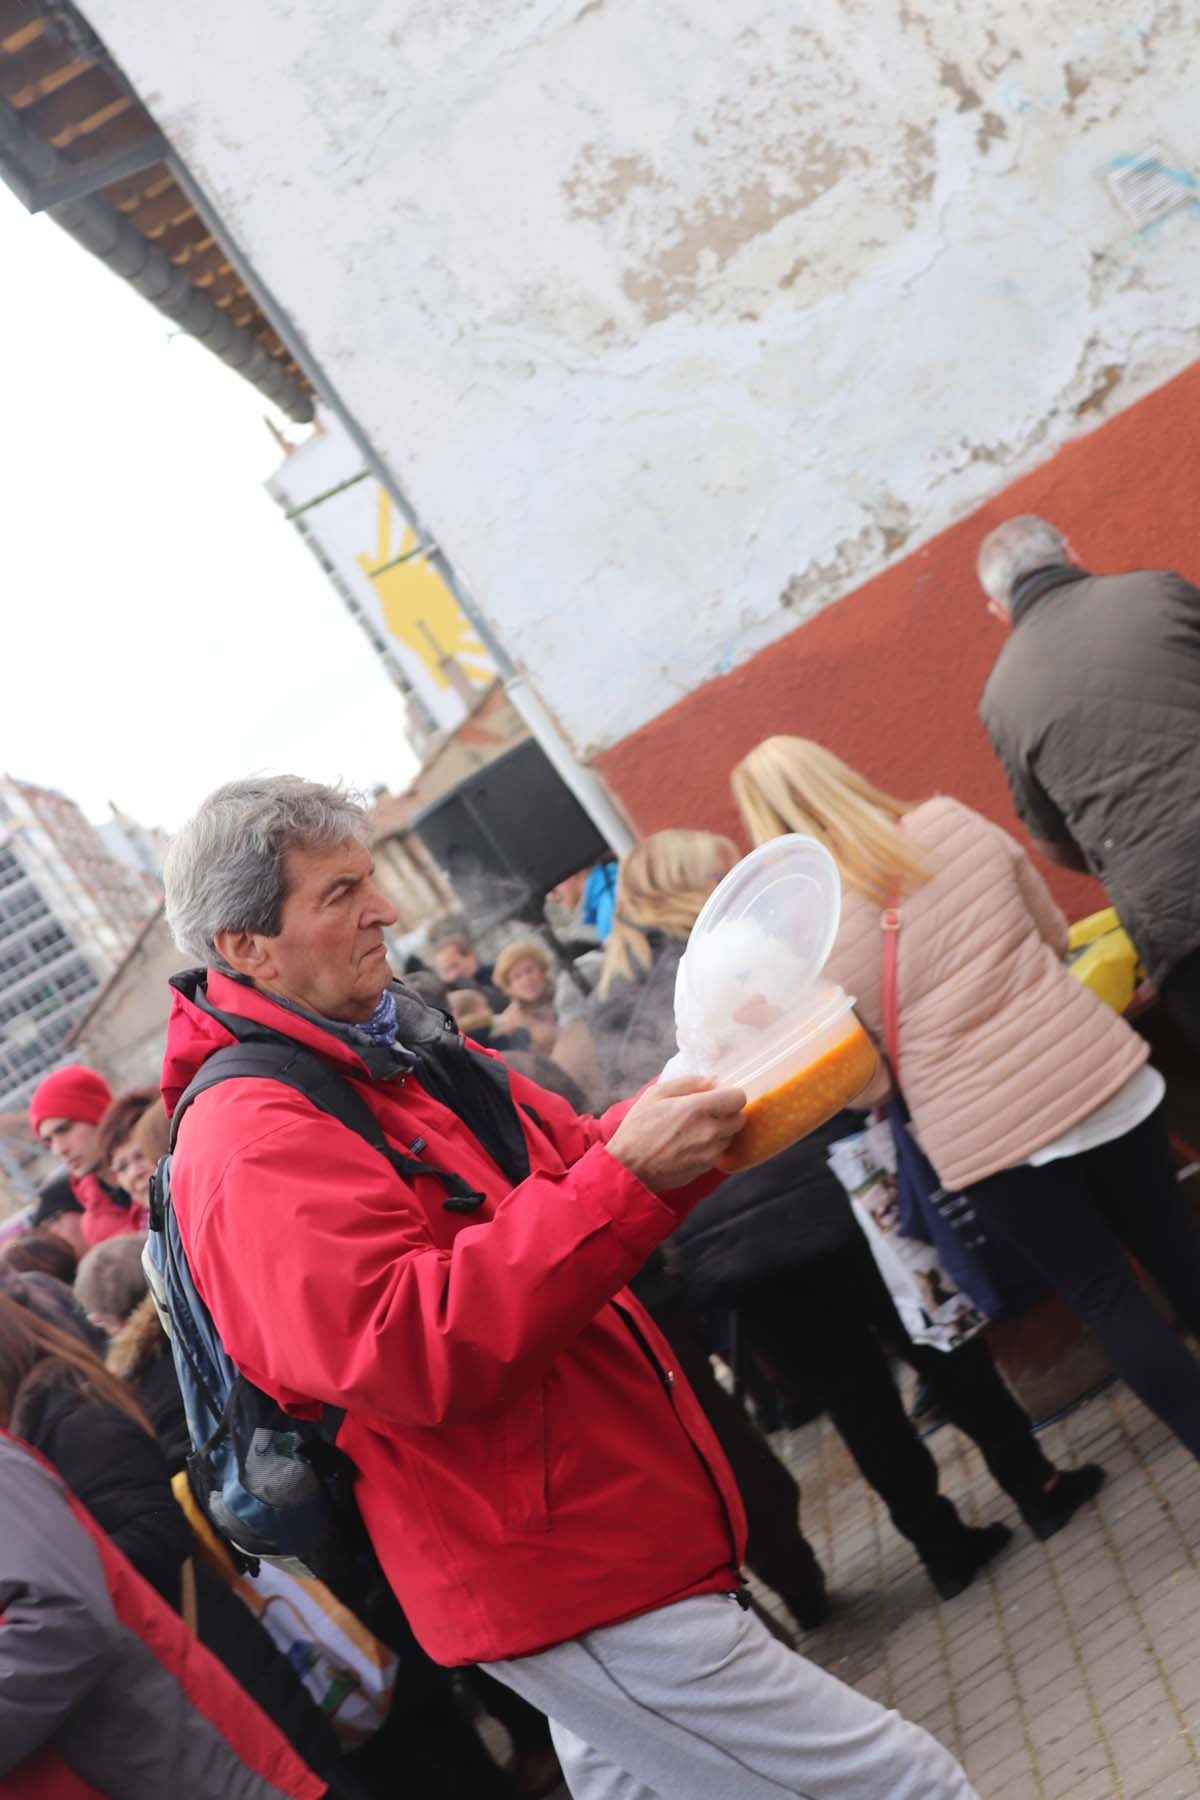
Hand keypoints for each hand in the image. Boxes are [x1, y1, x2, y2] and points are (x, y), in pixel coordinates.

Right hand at [607, 1077, 746, 1192]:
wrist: (630, 1167)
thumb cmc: (638, 1128)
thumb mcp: (656, 1094)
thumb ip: (688, 1083)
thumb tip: (713, 1081)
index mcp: (697, 1109)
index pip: (738, 1098)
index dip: (730, 1095)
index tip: (719, 1096)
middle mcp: (709, 1131)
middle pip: (739, 1119)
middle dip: (728, 1113)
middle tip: (709, 1112)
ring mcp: (709, 1152)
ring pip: (730, 1137)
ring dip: (721, 1131)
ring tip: (697, 1129)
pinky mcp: (706, 1168)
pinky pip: (719, 1152)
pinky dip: (712, 1147)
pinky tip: (692, 1144)